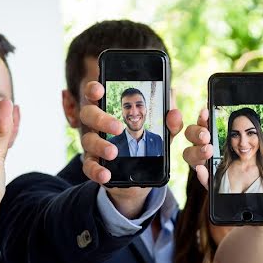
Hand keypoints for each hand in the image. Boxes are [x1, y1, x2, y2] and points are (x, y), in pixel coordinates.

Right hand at [78, 80, 182, 217]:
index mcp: (110, 108)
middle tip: (119, 127)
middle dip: (101, 119)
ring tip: (114, 152)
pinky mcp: (94, 164)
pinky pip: (88, 167)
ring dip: (100, 145)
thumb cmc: (148, 141)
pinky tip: (106, 174)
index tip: (99, 89)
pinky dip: (96, 170)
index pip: (95, 93)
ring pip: (88, 140)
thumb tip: (174, 113)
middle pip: (89, 114)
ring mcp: (92, 143)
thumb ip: (170, 122)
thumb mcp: (163, 131)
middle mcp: (96, 123)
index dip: (93, 89)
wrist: (141, 173)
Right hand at [180, 108, 262, 204]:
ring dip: (197, 150)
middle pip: (197, 136)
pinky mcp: (217, 188)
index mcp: (234, 139)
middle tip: (207, 134)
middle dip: (197, 131)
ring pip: (193, 155)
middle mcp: (220, 152)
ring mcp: (216, 170)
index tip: (207, 111)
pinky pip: (204, 180)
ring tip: (209, 150)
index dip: (206, 116)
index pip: (213, 123)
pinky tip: (203, 170)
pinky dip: (201, 175)